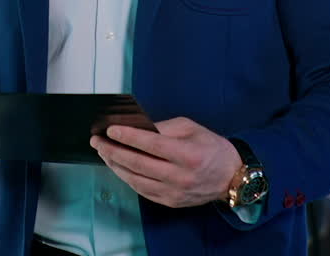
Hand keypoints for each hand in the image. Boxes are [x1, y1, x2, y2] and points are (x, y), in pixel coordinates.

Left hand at [91, 116, 241, 208]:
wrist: (231, 177)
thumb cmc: (211, 148)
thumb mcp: (190, 128)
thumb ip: (163, 128)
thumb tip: (135, 128)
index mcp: (188, 155)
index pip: (151, 145)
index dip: (128, 137)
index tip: (110, 130)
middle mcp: (180, 176)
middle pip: (138, 164)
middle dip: (113, 151)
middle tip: (97, 141)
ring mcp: (174, 192)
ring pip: (136, 179)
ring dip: (115, 165)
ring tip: (103, 153)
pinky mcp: (170, 201)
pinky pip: (142, 190)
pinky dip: (126, 177)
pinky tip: (117, 167)